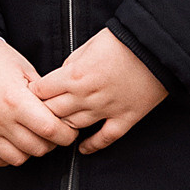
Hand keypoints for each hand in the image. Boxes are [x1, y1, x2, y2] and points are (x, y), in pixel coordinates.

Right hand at [0, 37, 76, 168]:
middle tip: (53, 132)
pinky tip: (11, 144)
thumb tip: (59, 110)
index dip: (66, 134)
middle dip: (52, 142)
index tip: (69, 130)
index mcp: (16, 100)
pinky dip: (6, 157)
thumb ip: (43, 93)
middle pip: (37, 147)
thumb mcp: (24, 68)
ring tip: (32, 137)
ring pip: (17, 158)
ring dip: (30, 151)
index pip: (51, 130)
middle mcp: (0, 119)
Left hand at [34, 29, 168, 154]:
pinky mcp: (125, 118)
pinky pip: (105, 138)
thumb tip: (61, 77)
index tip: (32, 94)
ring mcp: (106, 109)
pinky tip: (82, 148)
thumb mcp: (88, 45)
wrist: (156, 46)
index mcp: (74, 75)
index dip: (34, 93)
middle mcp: (86, 95)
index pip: (41, 92)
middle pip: (53, 112)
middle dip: (43, 112)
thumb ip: (71, 64)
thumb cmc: (122, 40)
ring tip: (57, 127)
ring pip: (74, 127)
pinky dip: (92, 146)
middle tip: (38, 114)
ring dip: (63, 127)